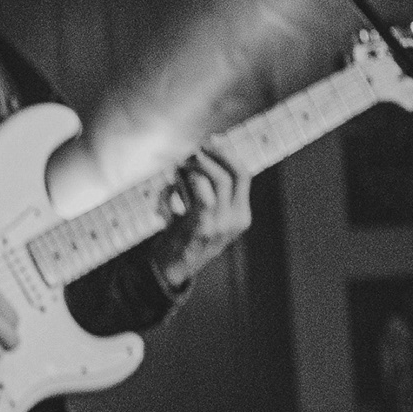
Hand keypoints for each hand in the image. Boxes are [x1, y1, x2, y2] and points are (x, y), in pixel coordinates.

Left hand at [147, 150, 252, 287]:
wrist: (169, 271)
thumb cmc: (182, 238)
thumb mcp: (202, 216)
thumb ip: (205, 191)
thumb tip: (200, 155)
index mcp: (241, 216)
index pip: (243, 175)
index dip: (228, 154)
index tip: (212, 140)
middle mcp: (235, 220)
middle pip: (234, 174)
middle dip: (215, 155)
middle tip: (194, 148)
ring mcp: (221, 224)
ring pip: (217, 180)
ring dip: (197, 166)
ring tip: (179, 165)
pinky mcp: (202, 226)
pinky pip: (200, 192)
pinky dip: (185, 182)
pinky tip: (172, 182)